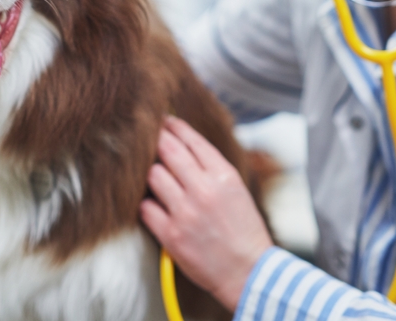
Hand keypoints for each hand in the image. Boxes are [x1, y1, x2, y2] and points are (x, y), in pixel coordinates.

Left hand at [140, 116, 272, 309]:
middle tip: (150, 138)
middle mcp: (204, 190)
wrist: (249, 273)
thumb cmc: (243, 230)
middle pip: (168, 150)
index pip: (191, 139)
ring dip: (152, 174)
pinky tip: (154, 205)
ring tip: (156, 178)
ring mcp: (186, 212)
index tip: (164, 121)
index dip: (173, 126)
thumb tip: (184, 142)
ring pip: (153, 175)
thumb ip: (212, 166)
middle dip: (157, 140)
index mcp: (224, 176)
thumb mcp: (236, 189)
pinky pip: (146, 207)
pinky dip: (148, 204)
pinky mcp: (171, 235)